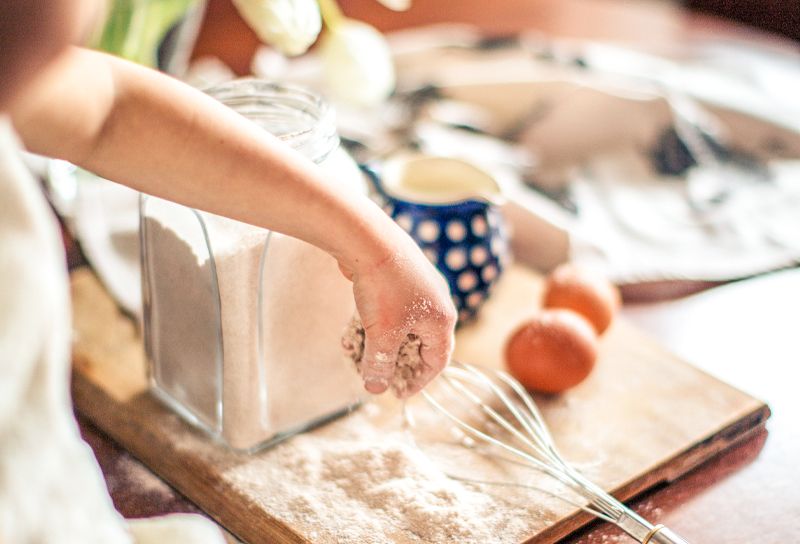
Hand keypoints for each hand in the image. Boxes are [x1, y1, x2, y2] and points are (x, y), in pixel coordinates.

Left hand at [339, 226, 455, 397]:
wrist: (368, 239)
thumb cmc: (383, 288)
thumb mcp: (382, 335)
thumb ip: (380, 364)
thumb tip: (376, 388)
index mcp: (442, 320)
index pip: (438, 361)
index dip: (419, 381)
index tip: (398, 393)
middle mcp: (436, 303)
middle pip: (421, 344)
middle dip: (398, 362)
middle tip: (379, 376)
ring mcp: (419, 287)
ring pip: (403, 326)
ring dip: (382, 343)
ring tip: (361, 355)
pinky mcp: (400, 277)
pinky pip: (392, 310)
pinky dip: (377, 324)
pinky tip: (356, 330)